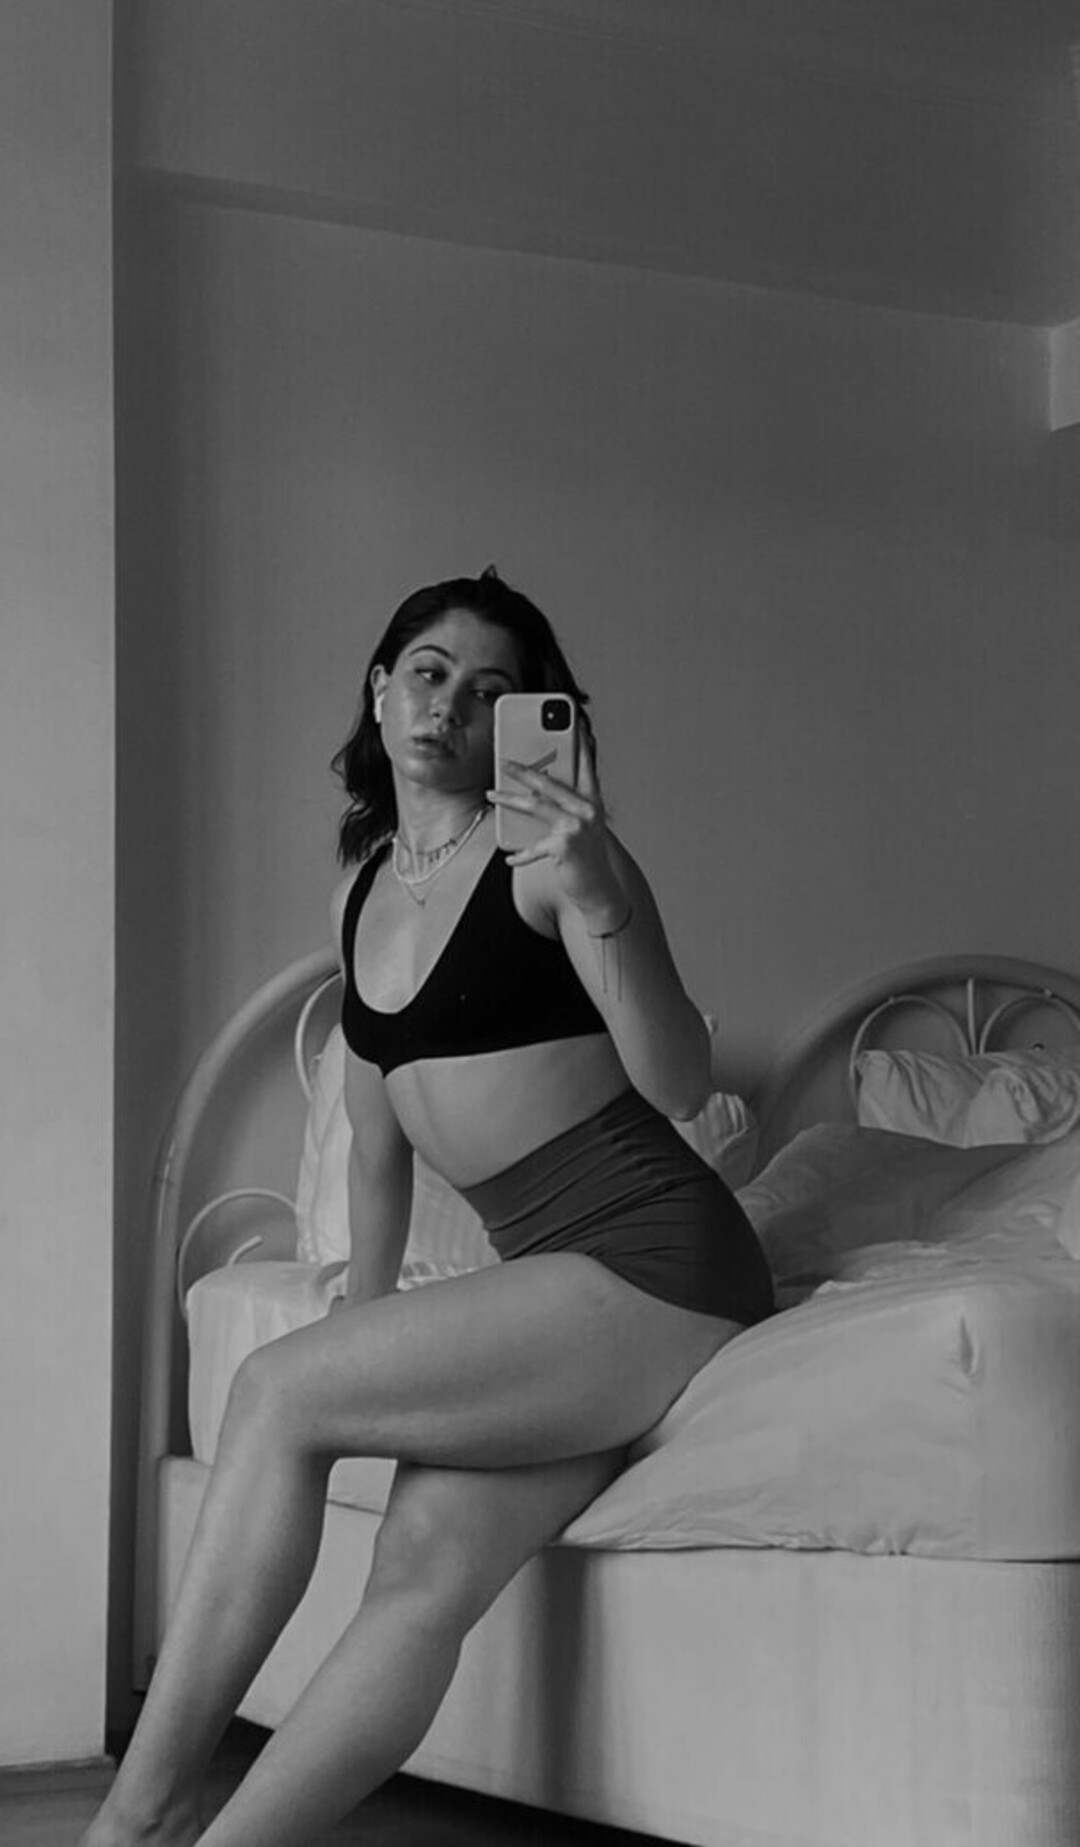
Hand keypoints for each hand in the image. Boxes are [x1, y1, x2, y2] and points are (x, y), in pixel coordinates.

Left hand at [489, 742, 626, 922]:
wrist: (601, 892)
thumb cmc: (588, 859)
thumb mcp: (582, 829)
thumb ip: (565, 808)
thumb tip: (534, 792)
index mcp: (593, 803)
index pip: (585, 767)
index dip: (580, 746)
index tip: (575, 725)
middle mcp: (587, 811)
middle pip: (549, 783)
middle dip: (523, 770)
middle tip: (503, 761)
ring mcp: (577, 828)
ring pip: (535, 806)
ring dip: (509, 800)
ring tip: (491, 795)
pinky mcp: (564, 846)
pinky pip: (533, 846)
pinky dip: (520, 854)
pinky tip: (510, 857)